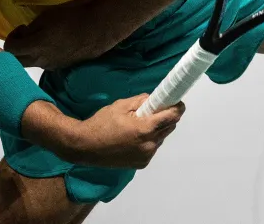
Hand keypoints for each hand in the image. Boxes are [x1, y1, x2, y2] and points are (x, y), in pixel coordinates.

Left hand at [4, 0, 93, 69]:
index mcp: (35, 47)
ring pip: (31, 64)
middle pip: (17, 62)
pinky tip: (52, 45)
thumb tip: (24, 36)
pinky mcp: (60, 67)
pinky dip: (41, 56)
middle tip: (24, 36)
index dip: (10, 38)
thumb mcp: (46, 17)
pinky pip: (44, 63)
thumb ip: (30, 28)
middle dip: (16, 50)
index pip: (11, 49)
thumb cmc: (71, 19)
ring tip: (40, 39)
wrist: (96, 31)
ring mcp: (50, 66)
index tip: (21, 28)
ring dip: (29, 53)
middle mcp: (40, 61)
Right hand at [68, 94, 185, 168]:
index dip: (177, 107)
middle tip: (156, 110)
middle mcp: (149, 145)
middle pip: (169, 128)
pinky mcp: (141, 164)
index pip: (172, 117)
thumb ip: (141, 101)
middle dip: (166, 117)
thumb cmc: (102, 123)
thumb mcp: (121, 105)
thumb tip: (155, 99)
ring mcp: (146, 156)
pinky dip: (149, 140)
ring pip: (161, 138)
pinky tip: (135, 137)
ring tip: (141, 124)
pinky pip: (152, 148)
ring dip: (157, 130)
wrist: (85, 147)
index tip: (177, 101)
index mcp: (145, 129)